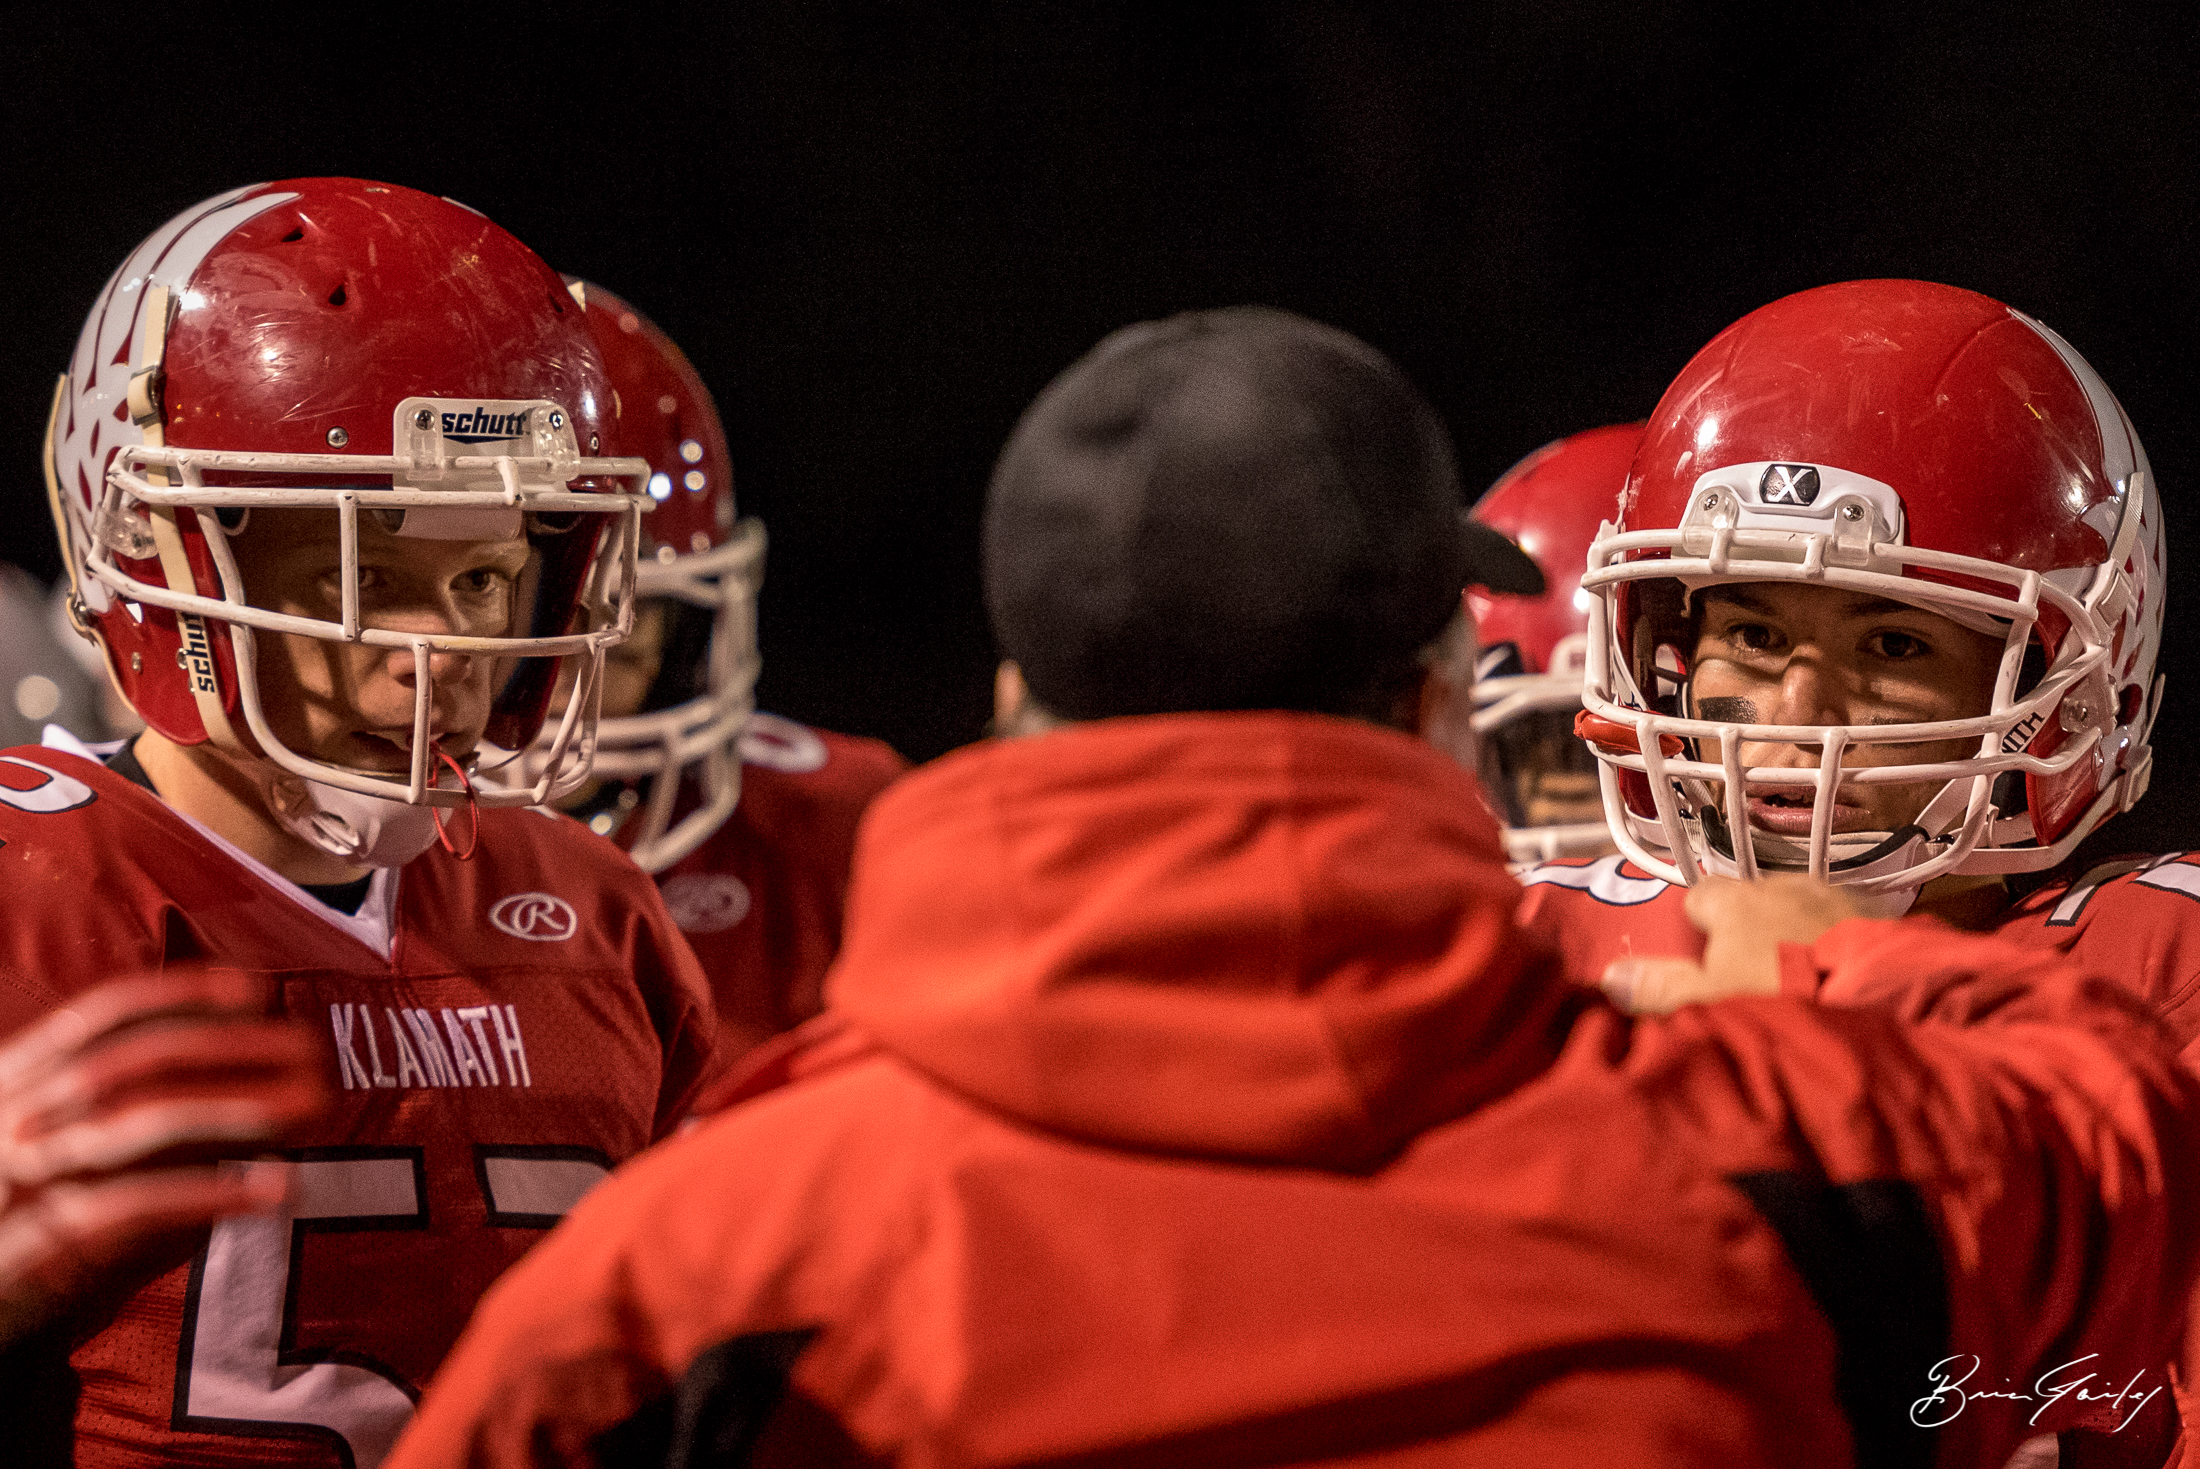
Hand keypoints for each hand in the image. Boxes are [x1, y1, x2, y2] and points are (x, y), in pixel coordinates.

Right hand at [0, 970, 330, 1343]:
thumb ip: (138, 1118)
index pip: (99, 1015)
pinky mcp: (34, 1244)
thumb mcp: (68, 1158)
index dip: (178, 994)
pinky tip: (270, 1192)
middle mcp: (12, 1116)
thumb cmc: (21, 1231)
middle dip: (232, 1047)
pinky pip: (133, 1205)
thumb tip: (251, 1095)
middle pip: (134, 1060)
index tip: (252, 990)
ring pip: (138, 1121)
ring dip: (236, 1110)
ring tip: (311, 1107)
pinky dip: (208, 1194)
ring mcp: (19, 1177)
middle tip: (312, 1050)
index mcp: (12, 1079)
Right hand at [1601, 874, 1864, 1014]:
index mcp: (1732, 898)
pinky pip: (1841, 918)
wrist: (1874, 993)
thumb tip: (1610, 977)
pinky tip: (1840, 970)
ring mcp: (1828, 893)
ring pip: (1797, 906)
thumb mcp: (1710, 999)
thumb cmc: (1779, 993)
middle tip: (1754, 975)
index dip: (1698, 926)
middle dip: (1750, 927)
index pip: (1699, 896)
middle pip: (1750, 900)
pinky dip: (1835, 936)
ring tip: (1801, 975)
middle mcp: (1778, 882)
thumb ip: (1661, 987)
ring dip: (1794, 930)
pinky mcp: (1872, 910)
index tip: (1706, 959)